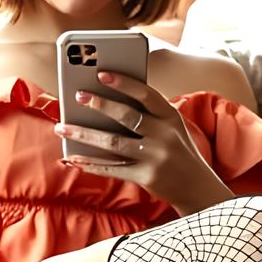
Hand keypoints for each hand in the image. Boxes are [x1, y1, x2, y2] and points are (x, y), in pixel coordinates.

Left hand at [56, 69, 230, 214]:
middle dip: (99, 104)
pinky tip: (73, 157)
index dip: (124, 83)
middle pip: (126, 116)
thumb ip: (148, 115)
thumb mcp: (172, 128)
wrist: (199, 188)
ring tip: (63, 127)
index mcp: (171, 118)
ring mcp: (155, 157)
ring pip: (113, 142)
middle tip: (78, 96)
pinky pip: (112, 169)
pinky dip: (90, 163)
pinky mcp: (146, 177)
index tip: (102, 74)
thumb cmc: (178, 152)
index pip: (146, 95)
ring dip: (84, 134)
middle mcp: (165, 136)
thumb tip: (106, 103)